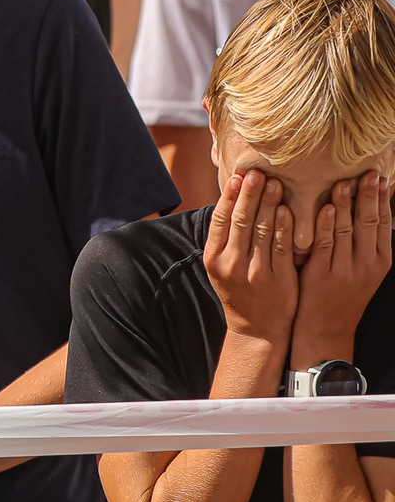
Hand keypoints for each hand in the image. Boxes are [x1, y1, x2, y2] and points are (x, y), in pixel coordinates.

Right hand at [203, 170, 298, 344]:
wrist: (257, 329)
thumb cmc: (240, 292)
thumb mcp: (222, 267)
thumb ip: (226, 239)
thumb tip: (232, 201)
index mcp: (214, 258)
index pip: (220, 220)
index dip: (229, 197)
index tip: (238, 177)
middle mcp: (231, 264)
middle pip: (241, 221)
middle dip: (249, 194)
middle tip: (257, 172)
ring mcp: (255, 272)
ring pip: (261, 230)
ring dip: (268, 204)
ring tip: (275, 183)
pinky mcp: (278, 279)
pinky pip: (281, 247)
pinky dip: (283, 226)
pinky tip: (287, 209)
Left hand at [293, 171, 391, 360]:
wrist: (326, 327)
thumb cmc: (342, 291)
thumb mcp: (364, 267)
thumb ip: (365, 241)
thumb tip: (367, 206)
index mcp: (381, 259)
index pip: (383, 222)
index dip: (382, 198)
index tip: (381, 176)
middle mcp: (368, 264)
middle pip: (370, 222)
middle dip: (369, 195)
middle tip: (368, 171)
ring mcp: (346, 269)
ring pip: (348, 229)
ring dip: (346, 204)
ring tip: (344, 181)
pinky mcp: (323, 273)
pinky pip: (326, 243)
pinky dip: (327, 223)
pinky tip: (327, 207)